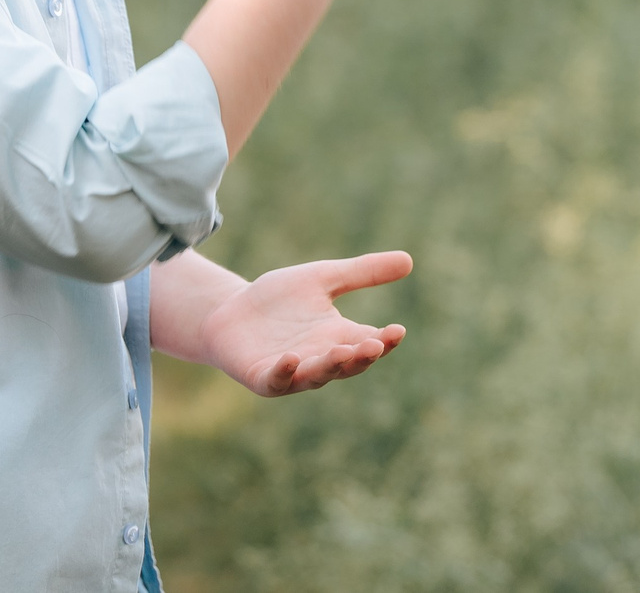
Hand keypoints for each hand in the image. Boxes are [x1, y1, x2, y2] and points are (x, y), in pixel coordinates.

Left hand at [199, 250, 411, 396]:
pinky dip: (285, 372)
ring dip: (331, 365)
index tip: (398, 330)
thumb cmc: (279, 300)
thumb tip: (409, 260)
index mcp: (339, 337)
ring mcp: (293, 372)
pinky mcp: (263, 377)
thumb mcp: (322, 278)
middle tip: (375, 344)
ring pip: (317, 375)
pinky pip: (277, 379)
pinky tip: (292, 359)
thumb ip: (362, 272)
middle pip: (348, 364)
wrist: (230, 312)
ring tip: (343, 351)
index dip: (385, 341)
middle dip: (361, 356)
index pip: (369, 343)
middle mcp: (320, 359)